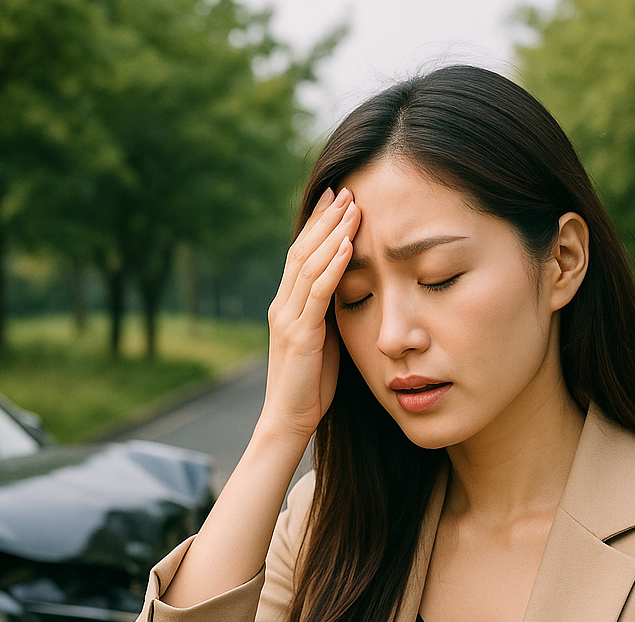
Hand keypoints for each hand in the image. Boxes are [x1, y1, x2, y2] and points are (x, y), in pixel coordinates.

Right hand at [261, 186, 359, 441]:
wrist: (289, 420)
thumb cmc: (310, 387)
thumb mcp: (323, 342)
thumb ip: (329, 315)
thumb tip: (351, 291)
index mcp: (286, 307)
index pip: (300, 255)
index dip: (317, 225)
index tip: (336, 198)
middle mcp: (282, 306)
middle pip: (302, 250)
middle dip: (325, 219)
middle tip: (346, 189)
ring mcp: (288, 319)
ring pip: (309, 265)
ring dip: (332, 234)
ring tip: (353, 207)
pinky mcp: (300, 335)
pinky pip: (317, 293)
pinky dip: (333, 267)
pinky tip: (348, 245)